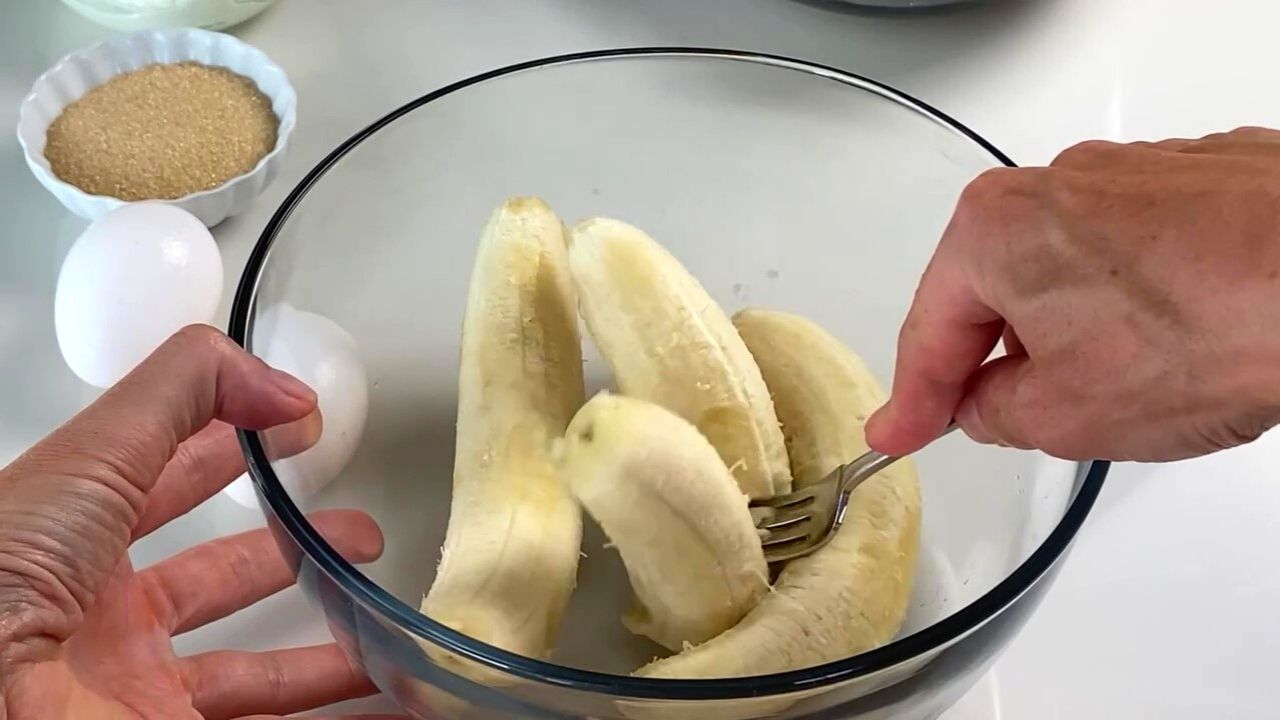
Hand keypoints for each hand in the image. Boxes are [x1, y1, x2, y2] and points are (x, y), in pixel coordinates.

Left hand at [0, 325, 398, 718]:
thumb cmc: (2, 579)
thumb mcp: (93, 454)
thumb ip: (185, 393)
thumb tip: (283, 387)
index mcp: (83, 544)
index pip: (176, 483)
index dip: (238, 446)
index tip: (302, 427)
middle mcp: (112, 623)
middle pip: (224, 581)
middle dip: (296, 550)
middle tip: (355, 536)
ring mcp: (143, 693)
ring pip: (261, 671)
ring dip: (331, 652)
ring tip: (390, 633)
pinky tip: (397, 712)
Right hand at [866, 127, 1279, 461]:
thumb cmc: (1212, 328)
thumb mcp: (1065, 414)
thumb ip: (996, 413)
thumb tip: (989, 404)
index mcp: (993, 231)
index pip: (929, 333)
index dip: (912, 401)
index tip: (899, 431)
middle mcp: (1054, 184)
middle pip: (996, 290)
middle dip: (998, 357)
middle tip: (1002, 416)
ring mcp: (1130, 174)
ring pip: (1069, 269)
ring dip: (1075, 329)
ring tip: (1124, 382)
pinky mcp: (1198, 179)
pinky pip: (1137, 250)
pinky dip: (1139, 299)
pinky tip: (1175, 341)